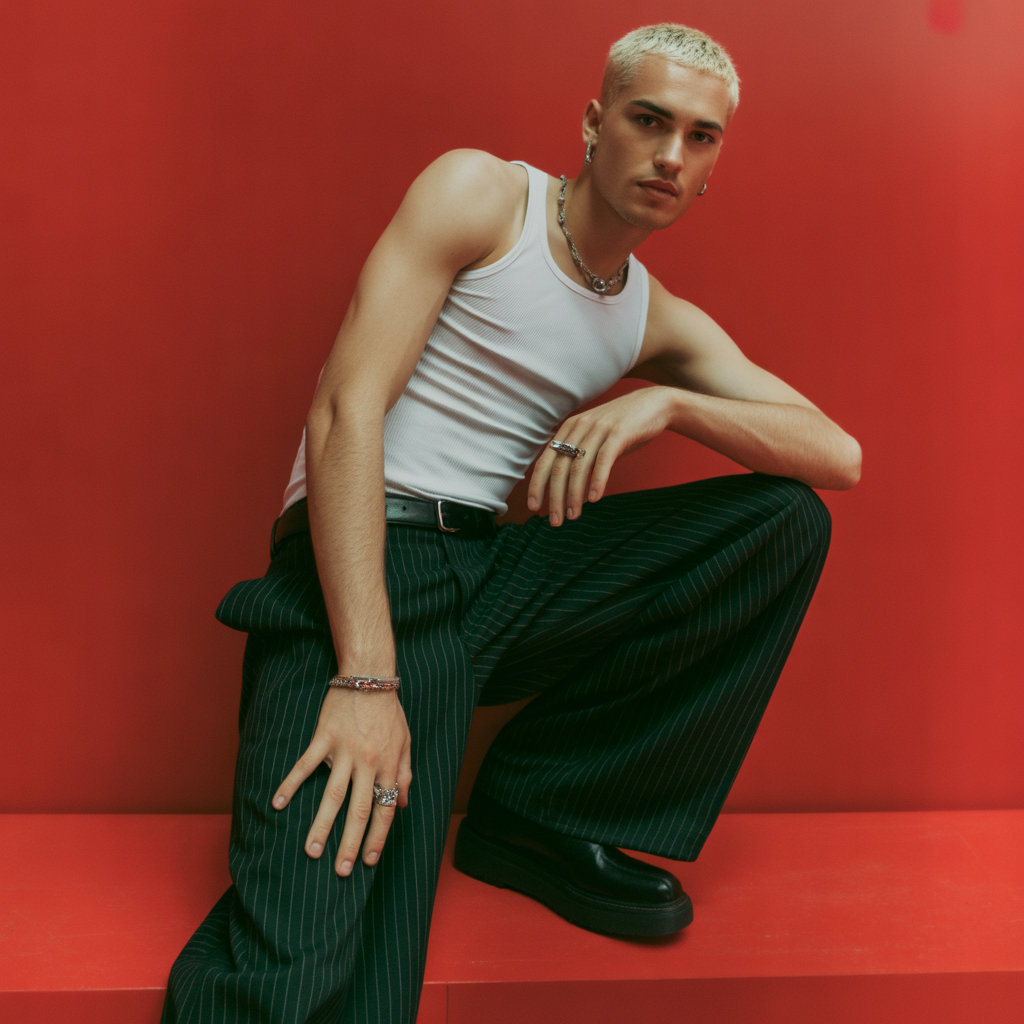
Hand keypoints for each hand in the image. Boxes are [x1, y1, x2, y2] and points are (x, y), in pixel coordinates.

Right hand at [272, 686, 412, 875]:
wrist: (369, 677)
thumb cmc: (389, 711)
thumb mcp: (405, 742)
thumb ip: (403, 774)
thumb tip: (401, 804)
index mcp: (388, 766)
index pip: (384, 810)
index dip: (377, 837)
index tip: (368, 861)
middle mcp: (367, 763)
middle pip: (358, 810)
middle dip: (350, 843)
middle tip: (340, 871)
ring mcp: (344, 751)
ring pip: (332, 796)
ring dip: (321, 825)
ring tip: (311, 851)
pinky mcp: (324, 738)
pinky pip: (305, 766)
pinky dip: (291, 785)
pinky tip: (278, 804)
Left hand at [528, 386, 675, 525]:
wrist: (654, 404)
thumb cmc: (623, 427)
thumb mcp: (595, 439)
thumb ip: (580, 457)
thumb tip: (567, 489)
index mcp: (569, 429)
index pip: (545, 460)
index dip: (537, 485)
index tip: (534, 507)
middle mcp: (580, 427)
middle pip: (559, 468)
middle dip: (555, 498)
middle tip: (555, 521)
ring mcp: (599, 429)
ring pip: (578, 467)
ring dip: (574, 495)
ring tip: (573, 516)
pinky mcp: (619, 432)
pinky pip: (603, 460)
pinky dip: (597, 481)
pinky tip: (594, 499)